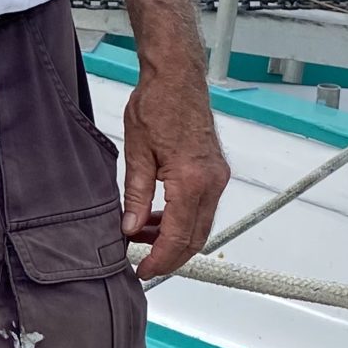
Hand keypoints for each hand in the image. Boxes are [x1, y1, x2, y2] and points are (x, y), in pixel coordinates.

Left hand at [119, 58, 229, 281]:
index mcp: (192, 180)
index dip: (160, 259)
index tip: (143, 270)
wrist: (177, 77)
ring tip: (141, 236)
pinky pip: (202, 208)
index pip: (178, 236)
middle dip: (170, 256)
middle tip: (143, 263)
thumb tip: (131, 228)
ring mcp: (217, 177)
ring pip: (200, 225)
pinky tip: (157, 218)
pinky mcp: (215, 171)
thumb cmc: (157, 105)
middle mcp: (212, 182)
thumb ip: (136, 196)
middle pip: (195, 238)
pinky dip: (182, 219)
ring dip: (174, 237)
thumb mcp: (137, 153)